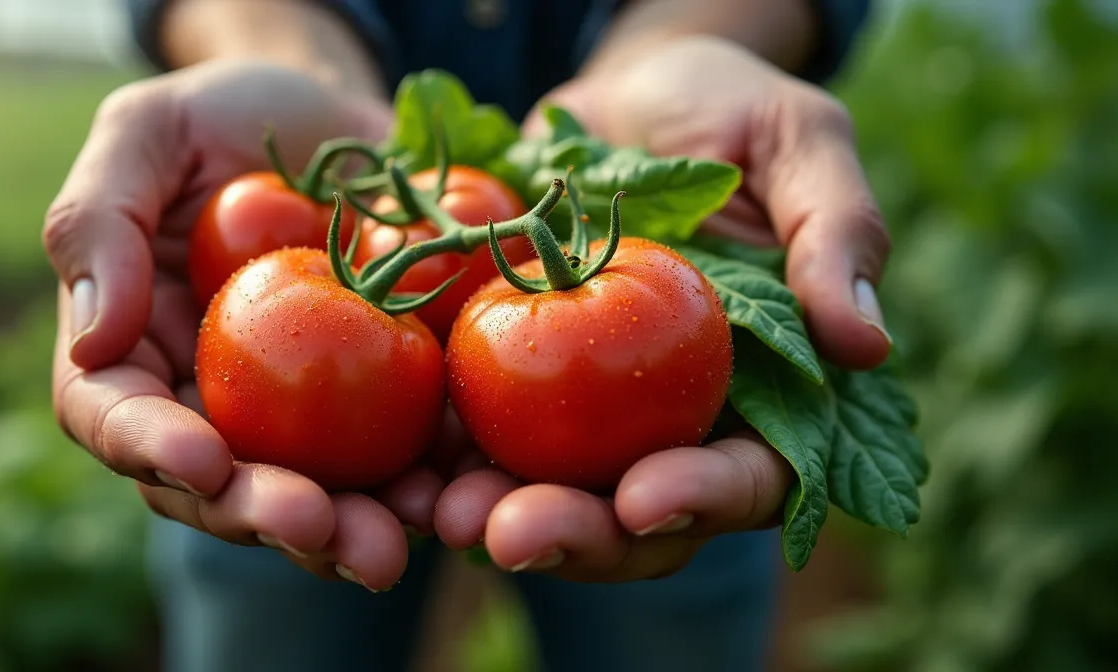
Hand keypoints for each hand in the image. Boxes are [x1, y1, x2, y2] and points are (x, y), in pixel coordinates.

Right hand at [44, 61, 431, 590]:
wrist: (337, 121)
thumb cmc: (223, 116)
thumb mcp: (148, 133)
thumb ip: (99, 221)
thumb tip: (92, 339)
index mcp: (133, 348)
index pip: (118, 417)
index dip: (154, 450)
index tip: (205, 459)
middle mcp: (207, 402)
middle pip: (217, 485)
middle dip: (263, 514)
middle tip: (314, 525)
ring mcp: (295, 418)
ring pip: (310, 496)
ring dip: (347, 531)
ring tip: (389, 545)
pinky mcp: (379, 407)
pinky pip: (400, 461)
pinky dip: (425, 487)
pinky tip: (456, 497)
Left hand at [432, 36, 882, 581]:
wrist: (615, 93)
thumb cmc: (725, 109)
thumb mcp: (795, 142)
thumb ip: (836, 232)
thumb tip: (867, 342)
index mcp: (760, 393)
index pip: (746, 475)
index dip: (702, 499)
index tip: (647, 500)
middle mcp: (668, 421)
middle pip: (630, 514)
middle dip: (577, 534)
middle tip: (514, 533)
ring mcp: (583, 410)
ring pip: (544, 492)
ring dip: (494, 515)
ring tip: (444, 512)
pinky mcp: (508, 376)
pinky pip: (472, 432)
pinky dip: (437, 458)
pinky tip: (400, 469)